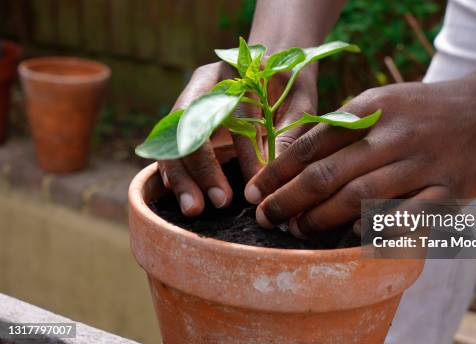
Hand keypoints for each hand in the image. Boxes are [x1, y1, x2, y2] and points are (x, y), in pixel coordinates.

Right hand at [159, 61, 317, 215]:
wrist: (273, 68)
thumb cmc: (290, 87)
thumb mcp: (299, 104)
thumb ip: (288, 135)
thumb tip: (274, 176)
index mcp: (235, 72)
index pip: (234, 114)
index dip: (244, 152)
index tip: (255, 185)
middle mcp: (205, 86)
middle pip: (190, 125)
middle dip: (202, 167)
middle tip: (219, 202)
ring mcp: (189, 106)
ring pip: (173, 139)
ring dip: (181, 177)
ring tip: (193, 208)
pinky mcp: (183, 126)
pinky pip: (169, 150)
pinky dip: (172, 174)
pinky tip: (182, 196)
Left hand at [245, 78, 475, 237]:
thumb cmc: (422, 109)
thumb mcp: (380, 101)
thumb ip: (341, 125)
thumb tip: (294, 155)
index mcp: (371, 108)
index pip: (312, 143)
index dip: (279, 171)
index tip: (256, 192)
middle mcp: (394, 135)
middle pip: (329, 174)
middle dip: (289, 200)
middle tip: (266, 218)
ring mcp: (421, 164)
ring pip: (359, 198)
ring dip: (321, 219)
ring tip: (298, 231)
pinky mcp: (447, 191)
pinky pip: (405, 218)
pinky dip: (375, 231)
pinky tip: (351, 239)